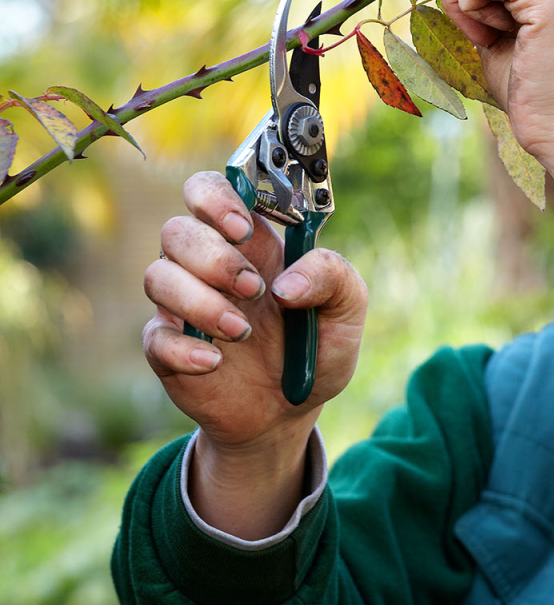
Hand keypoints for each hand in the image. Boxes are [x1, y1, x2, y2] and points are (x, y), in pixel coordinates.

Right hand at [143, 170, 367, 449]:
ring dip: (199, 302)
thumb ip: (334, 276)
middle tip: (253, 290)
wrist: (289, 414)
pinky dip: (183, 349)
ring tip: (240, 332)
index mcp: (250, 241)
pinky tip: (214, 363)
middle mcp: (208, 265)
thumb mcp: (347, 310)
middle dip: (214, 258)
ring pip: (157, 276)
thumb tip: (288, 283)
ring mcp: (183, 305)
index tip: (242, 228)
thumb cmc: (315, 348)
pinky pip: (155, 336)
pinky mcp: (168, 348)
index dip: (215, 198)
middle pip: (177, 230)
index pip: (209, 190)